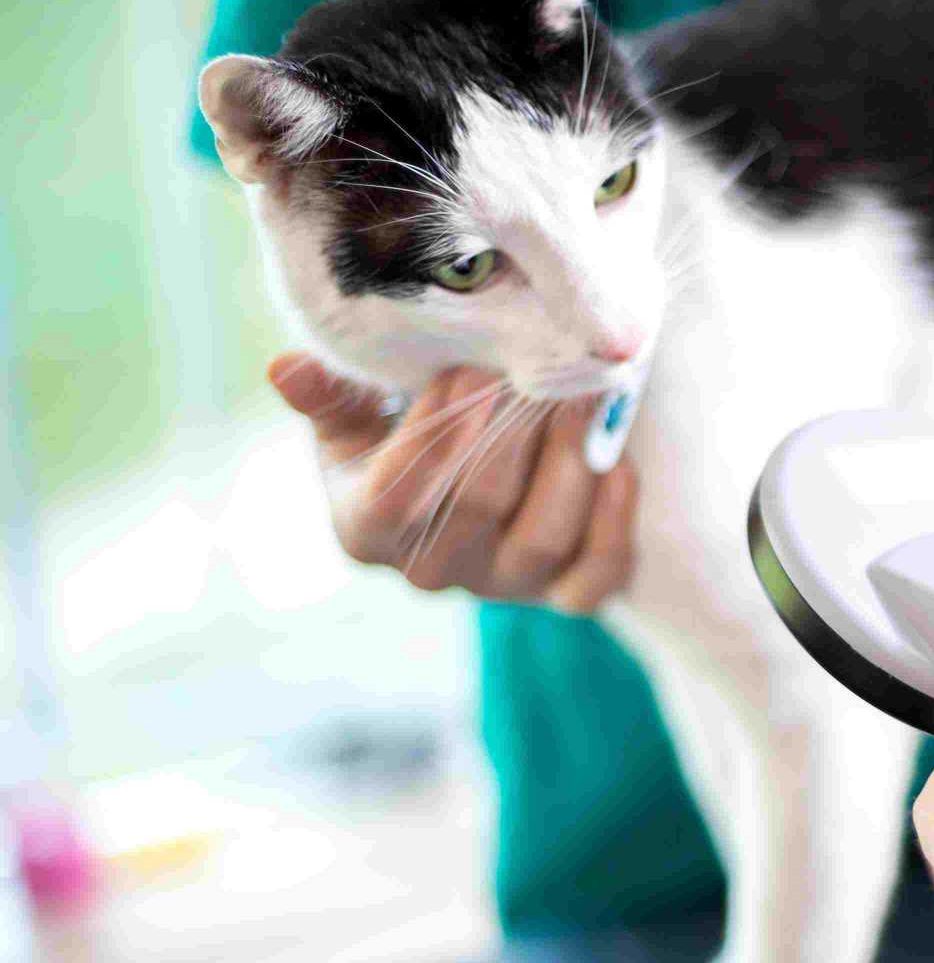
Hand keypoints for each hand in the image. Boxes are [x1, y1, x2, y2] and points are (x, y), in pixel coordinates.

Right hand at [268, 352, 636, 612]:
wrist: (469, 463)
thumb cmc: (401, 427)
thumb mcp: (356, 409)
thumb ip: (329, 392)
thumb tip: (285, 369)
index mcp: (365, 531)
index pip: (391, 500)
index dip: (431, 440)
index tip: (464, 373)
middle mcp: (432, 571)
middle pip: (477, 509)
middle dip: (511, 434)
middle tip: (539, 368)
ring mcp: (503, 588)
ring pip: (542, 540)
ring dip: (570, 464)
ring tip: (586, 396)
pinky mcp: (564, 594)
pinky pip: (596, 578)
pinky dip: (613, 522)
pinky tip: (620, 462)